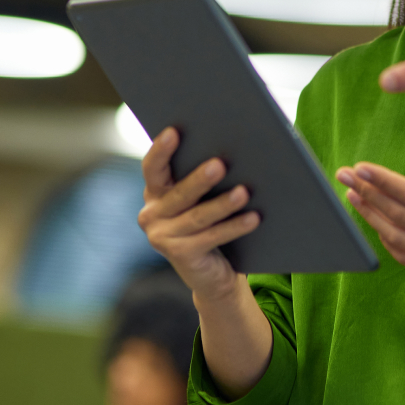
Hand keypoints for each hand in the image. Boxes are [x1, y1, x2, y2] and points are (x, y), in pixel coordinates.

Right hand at [138, 127, 260, 300]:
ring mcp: (162, 237)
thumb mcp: (200, 198)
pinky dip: (234, 227)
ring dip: (223, 204)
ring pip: (198, 216)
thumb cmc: (209, 222)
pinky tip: (253, 218)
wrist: (211, 273)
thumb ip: (202, 176)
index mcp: (155, 192)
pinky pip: (211, 237)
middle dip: (200, 179)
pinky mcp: (180, 256)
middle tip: (220, 164)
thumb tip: (230, 149)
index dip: (161, 150)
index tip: (174, 131)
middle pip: (179, 193)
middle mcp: (151, 214)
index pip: (152, 167)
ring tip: (244, 193)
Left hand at [335, 160, 404, 297]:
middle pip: (398, 213)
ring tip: (352, 196)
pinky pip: (404, 256)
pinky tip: (376, 222)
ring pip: (395, 235)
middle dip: (367, 192)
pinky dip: (386, 238)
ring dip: (370, 215)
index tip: (361, 167)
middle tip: (344, 175)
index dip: (383, 180)